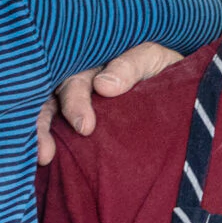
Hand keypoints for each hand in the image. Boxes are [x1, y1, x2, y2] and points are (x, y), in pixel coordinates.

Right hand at [34, 41, 185, 164]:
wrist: (181, 89)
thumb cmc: (166, 69)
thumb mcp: (153, 59)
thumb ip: (130, 66)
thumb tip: (103, 86)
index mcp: (92, 63)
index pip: (73, 80)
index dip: (74, 102)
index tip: (85, 128)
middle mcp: (78, 83)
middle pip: (51, 100)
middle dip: (43, 124)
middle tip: (46, 153)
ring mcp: (76, 105)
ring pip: (48, 116)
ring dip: (40, 136)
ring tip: (43, 158)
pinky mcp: (78, 126)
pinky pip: (58, 135)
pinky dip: (47, 143)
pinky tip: (44, 163)